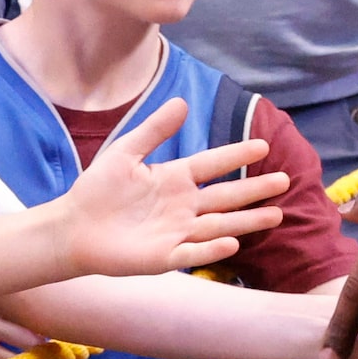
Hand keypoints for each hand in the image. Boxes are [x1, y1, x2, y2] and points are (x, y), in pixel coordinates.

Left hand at [56, 99, 287, 277]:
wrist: (72, 228)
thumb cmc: (97, 190)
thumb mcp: (125, 152)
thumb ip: (154, 130)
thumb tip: (183, 101)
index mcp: (174, 179)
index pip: (213, 165)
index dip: (237, 155)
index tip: (264, 146)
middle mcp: (182, 206)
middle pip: (226, 197)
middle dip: (255, 190)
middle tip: (285, 181)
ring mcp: (176, 232)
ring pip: (220, 225)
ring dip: (247, 221)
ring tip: (276, 214)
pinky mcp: (164, 257)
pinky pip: (193, 252)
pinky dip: (213, 249)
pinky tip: (234, 242)